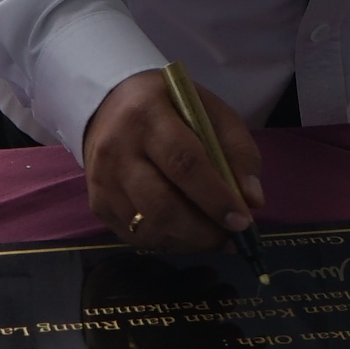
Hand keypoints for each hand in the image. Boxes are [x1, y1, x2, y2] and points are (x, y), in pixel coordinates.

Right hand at [82, 70, 266, 250]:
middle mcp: (117, 149)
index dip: (215, 197)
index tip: (243, 221)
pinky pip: (136, 237)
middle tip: (233, 239)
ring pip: (148, 227)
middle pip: (161, 205)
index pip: (184, 163)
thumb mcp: (210, 111)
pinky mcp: (97, 203)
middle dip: (203, 231)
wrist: (109, 105)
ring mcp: (103, 180)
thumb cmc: (169, 107)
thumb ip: (237, 149)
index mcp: (147, 116)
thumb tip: (252, 200)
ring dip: (189, 241)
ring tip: (216, 238)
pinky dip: (169, 242)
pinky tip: (188, 235)